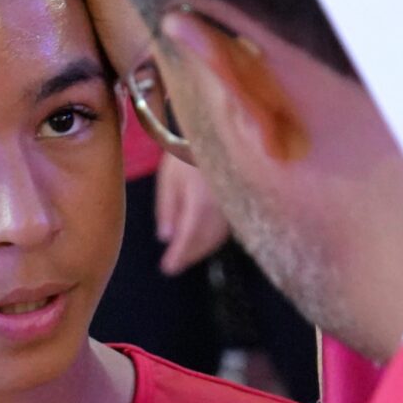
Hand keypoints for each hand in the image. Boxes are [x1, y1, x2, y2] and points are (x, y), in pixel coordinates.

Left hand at [155, 155, 228, 275]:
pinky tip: (202, 240)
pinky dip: (212, 239)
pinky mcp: (238, 201)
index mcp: (200, 204)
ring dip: (201, 250)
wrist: (218, 134)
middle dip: (189, 256)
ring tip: (184, 255)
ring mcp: (231, 206)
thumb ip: (166, 208)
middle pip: (204, 242)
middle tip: (173, 266)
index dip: (179, 256)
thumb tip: (165, 238)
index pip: (189, 239)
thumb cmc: (187, 153)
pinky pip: (225, 228)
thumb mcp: (169, 178)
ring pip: (217, 237)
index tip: (167, 269)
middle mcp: (220, 210)